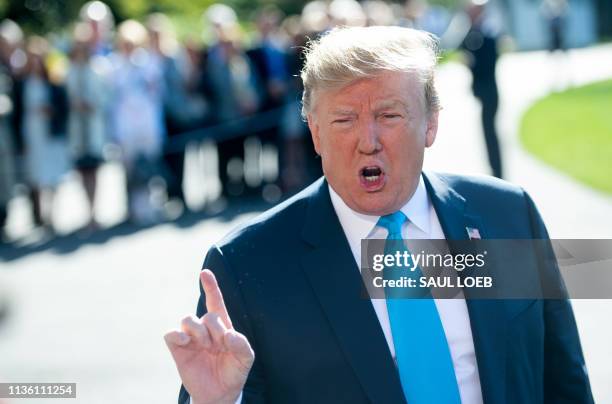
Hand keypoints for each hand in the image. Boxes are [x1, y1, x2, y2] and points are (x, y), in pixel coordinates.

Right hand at [165, 269, 253, 403]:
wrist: (219, 394)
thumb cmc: (233, 372)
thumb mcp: (246, 359)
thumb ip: (242, 344)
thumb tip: (229, 334)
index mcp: (222, 326)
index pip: (216, 301)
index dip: (211, 286)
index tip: (205, 272)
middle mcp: (205, 329)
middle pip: (207, 314)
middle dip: (216, 329)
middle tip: (220, 346)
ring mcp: (190, 338)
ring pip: (188, 319)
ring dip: (199, 332)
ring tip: (206, 347)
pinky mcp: (178, 349)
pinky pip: (171, 334)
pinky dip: (177, 334)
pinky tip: (186, 341)